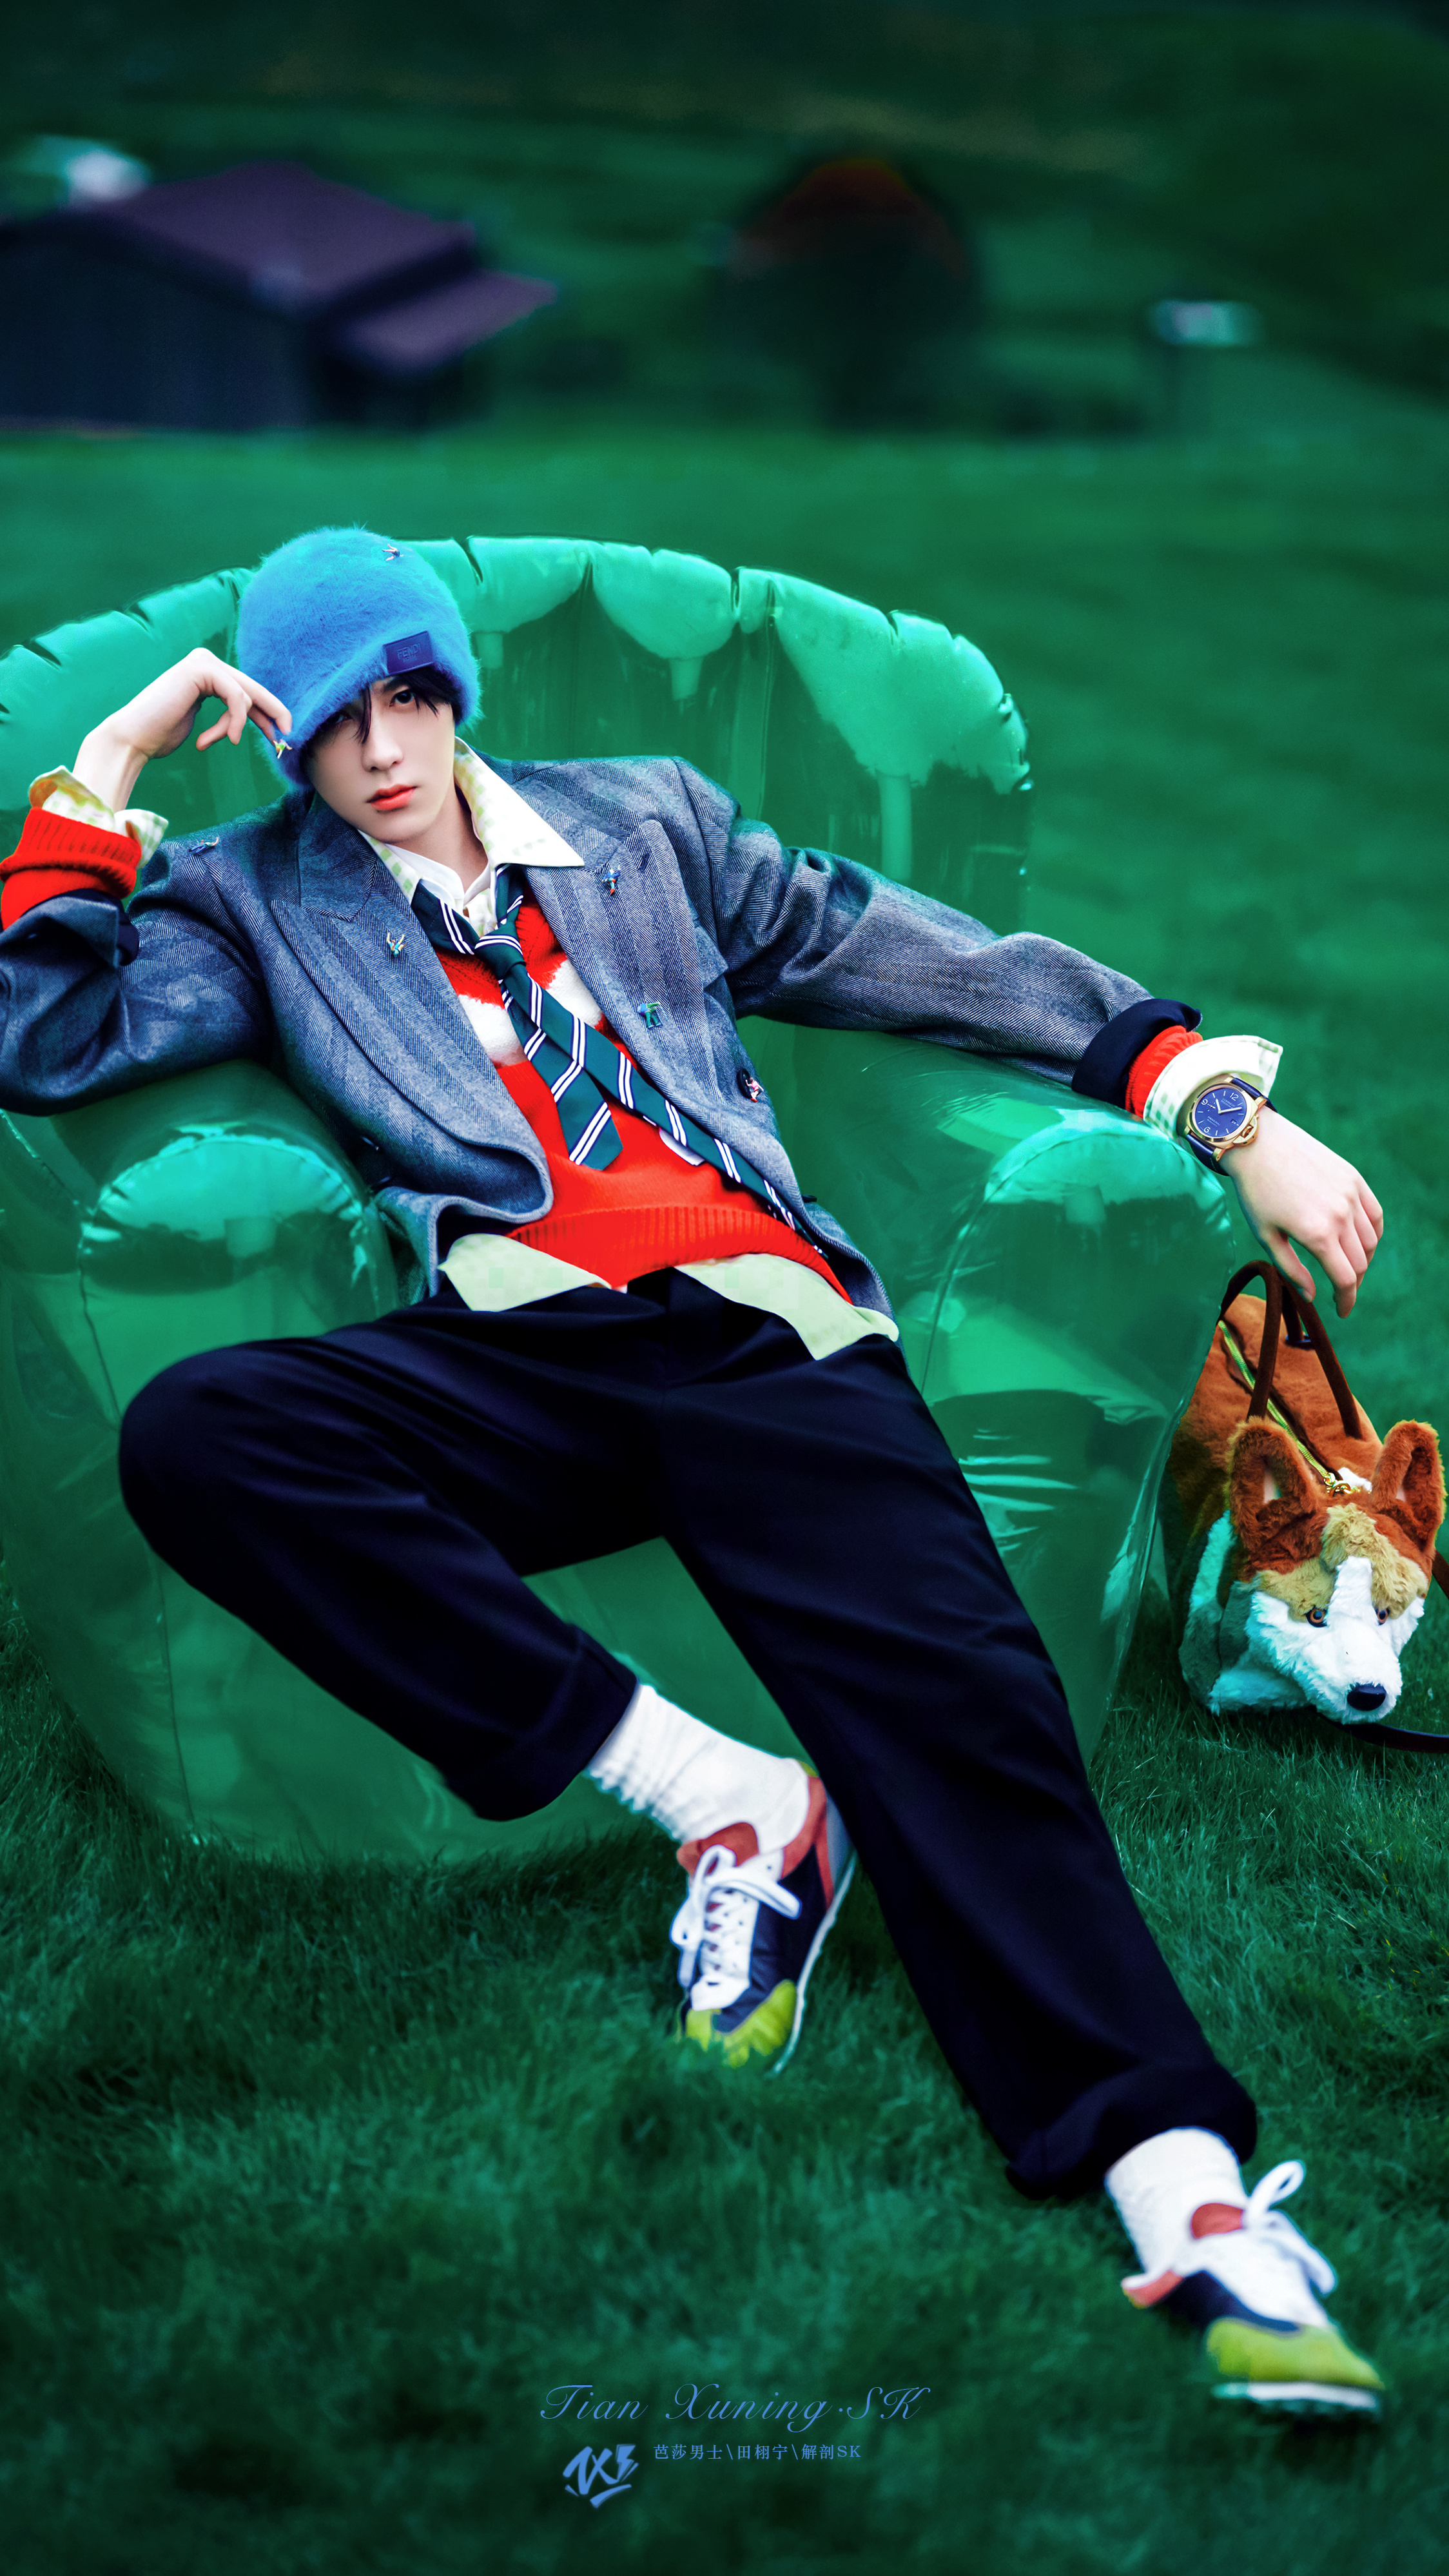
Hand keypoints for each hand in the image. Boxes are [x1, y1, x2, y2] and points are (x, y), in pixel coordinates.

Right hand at [73, 651, 292, 814]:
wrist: (135, 736)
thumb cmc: (163, 734)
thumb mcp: (207, 724)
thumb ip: (229, 716)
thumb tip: (262, 719)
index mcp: (206, 673)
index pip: (246, 691)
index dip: (268, 712)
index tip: (283, 735)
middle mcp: (205, 661)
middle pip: (252, 688)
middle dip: (272, 714)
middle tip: (287, 737)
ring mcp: (202, 661)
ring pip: (244, 696)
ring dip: (237, 725)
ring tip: (225, 741)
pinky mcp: (199, 668)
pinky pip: (236, 697)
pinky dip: (236, 720)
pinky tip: (228, 738)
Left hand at [1226, 1105, 1382, 1317]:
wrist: (1258, 1142)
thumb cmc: (1255, 1192)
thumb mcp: (1266, 1237)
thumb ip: (1291, 1270)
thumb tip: (1312, 1298)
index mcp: (1318, 1234)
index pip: (1345, 1279)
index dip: (1346, 1301)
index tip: (1342, 1311)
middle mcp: (1341, 1215)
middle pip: (1360, 1263)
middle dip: (1352, 1283)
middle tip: (1340, 1291)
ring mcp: (1351, 1195)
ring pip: (1371, 1241)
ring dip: (1362, 1260)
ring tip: (1346, 1266)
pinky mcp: (1354, 1178)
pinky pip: (1374, 1215)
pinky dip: (1372, 1233)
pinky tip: (1360, 1241)